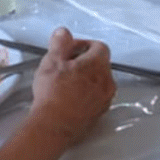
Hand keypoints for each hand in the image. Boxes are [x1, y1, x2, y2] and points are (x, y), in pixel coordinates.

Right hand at [26, 27, 115, 146]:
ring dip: (86, 78)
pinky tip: (69, 98)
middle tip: (64, 65)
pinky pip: (96, 97)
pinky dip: (86, 94)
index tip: (68, 50)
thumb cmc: (53, 92)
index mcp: (98, 65)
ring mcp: (105, 99)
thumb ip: (60, 43)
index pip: (99, 46)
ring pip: (99, 81)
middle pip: (100, 63)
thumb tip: (64, 32)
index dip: (83, 44)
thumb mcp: (52, 61)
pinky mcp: (100, 113)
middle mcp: (107, 81)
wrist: (54, 126)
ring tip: (65, 83)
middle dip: (84, 61)